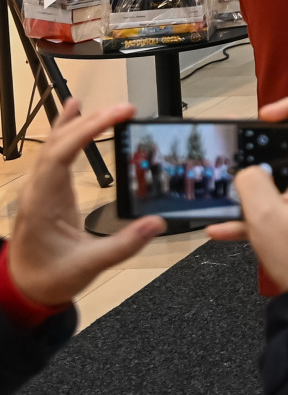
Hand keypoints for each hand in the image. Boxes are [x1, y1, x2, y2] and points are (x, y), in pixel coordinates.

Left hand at [6, 100, 162, 308]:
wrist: (24, 289)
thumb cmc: (51, 278)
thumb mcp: (88, 266)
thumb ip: (123, 245)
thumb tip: (156, 222)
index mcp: (42, 204)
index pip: (62, 154)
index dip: (89, 130)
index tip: (119, 115)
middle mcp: (36, 191)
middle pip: (58, 144)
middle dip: (91, 121)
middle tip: (126, 109)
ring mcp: (39, 189)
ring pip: (54, 145)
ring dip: (79, 123)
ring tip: (102, 105)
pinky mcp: (46, 191)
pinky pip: (53, 153)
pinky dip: (64, 130)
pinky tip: (71, 112)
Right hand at [208, 97, 287, 292]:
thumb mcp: (263, 216)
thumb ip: (251, 183)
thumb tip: (249, 172)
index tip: (264, 115)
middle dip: (264, 155)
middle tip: (239, 163)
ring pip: (287, 180)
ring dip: (257, 190)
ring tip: (228, 204)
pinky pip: (287, 203)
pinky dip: (262, 212)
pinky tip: (226, 229)